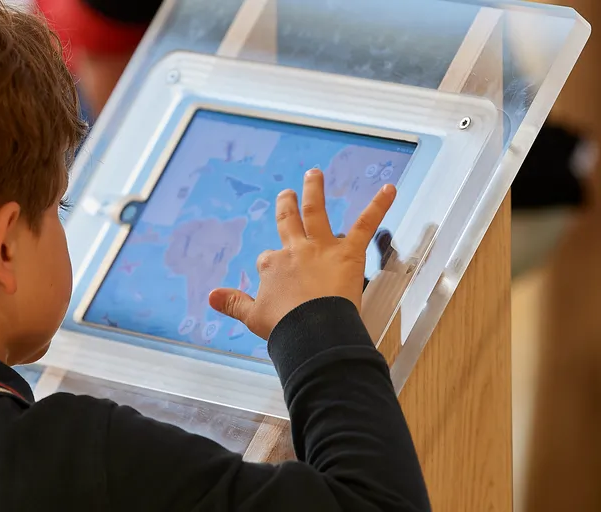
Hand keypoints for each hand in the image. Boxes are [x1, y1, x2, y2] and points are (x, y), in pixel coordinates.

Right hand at [209, 169, 395, 339]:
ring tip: (313, 175)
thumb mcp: (252, 316)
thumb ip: (233, 303)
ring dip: (314, 192)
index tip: (271, 276)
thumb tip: (211, 296)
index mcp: (273, 267)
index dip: (270, 267)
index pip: (268, 260)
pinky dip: (378, 206)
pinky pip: (365, 225)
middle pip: (288, 221)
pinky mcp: (348, 253)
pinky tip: (389, 189)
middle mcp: (295, 251)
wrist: (312, 332)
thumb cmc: (285, 328)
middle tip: (287, 193)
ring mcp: (321, 249)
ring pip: (316, 213)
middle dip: (286, 206)